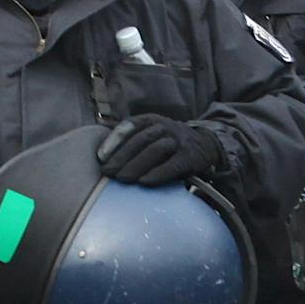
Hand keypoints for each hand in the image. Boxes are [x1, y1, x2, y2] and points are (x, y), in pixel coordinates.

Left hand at [96, 115, 224, 185]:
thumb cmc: (168, 143)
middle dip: (121, 157)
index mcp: (151, 120)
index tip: (100, 157)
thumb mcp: (151, 133)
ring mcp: (178, 140)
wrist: (206, 145)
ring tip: (122, 179)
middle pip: (140, 140)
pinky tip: (145, 183)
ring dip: (137, 165)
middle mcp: (165, 126)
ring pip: (155, 150)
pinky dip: (158, 174)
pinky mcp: (190, 156)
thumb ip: (130, 139)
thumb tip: (98, 152)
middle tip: (108, 173)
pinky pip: (172, 164)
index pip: (130, 126)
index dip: (114, 140)